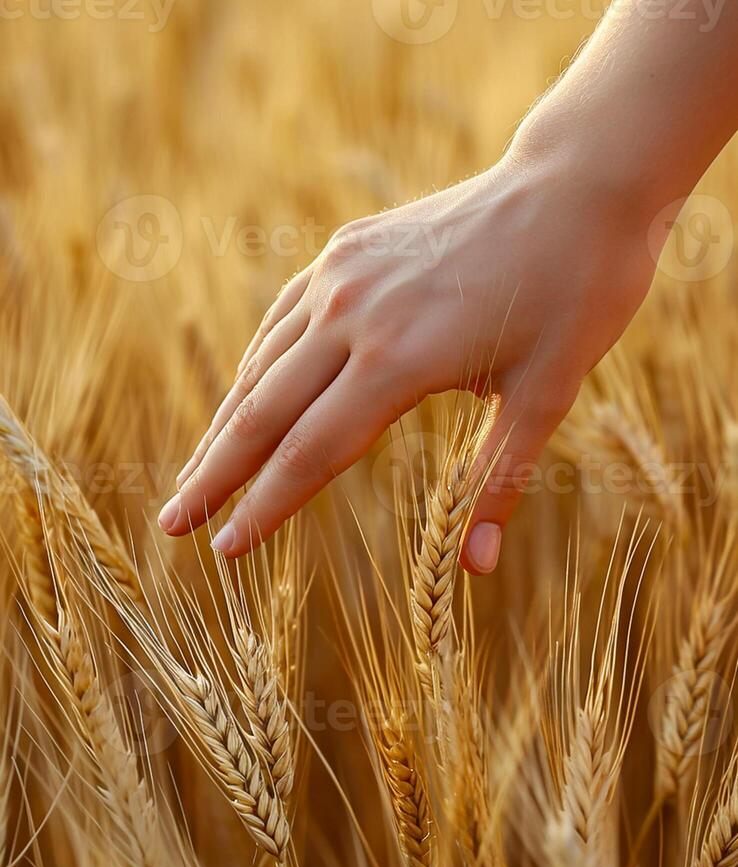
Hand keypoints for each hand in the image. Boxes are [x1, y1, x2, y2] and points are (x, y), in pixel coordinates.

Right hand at [158, 145, 653, 571]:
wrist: (576, 186)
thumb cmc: (576, 293)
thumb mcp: (547, 396)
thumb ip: (497, 482)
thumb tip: (475, 568)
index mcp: (400, 361)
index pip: (310, 454)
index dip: (263, 508)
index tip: (222, 551)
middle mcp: (353, 316)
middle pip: (263, 413)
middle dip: (213, 476)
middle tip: (169, 525)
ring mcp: (342, 275)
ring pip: (262, 366)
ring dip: (224, 425)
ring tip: (194, 473)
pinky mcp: (346, 249)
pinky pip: (281, 320)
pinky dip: (255, 367)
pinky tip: (243, 396)